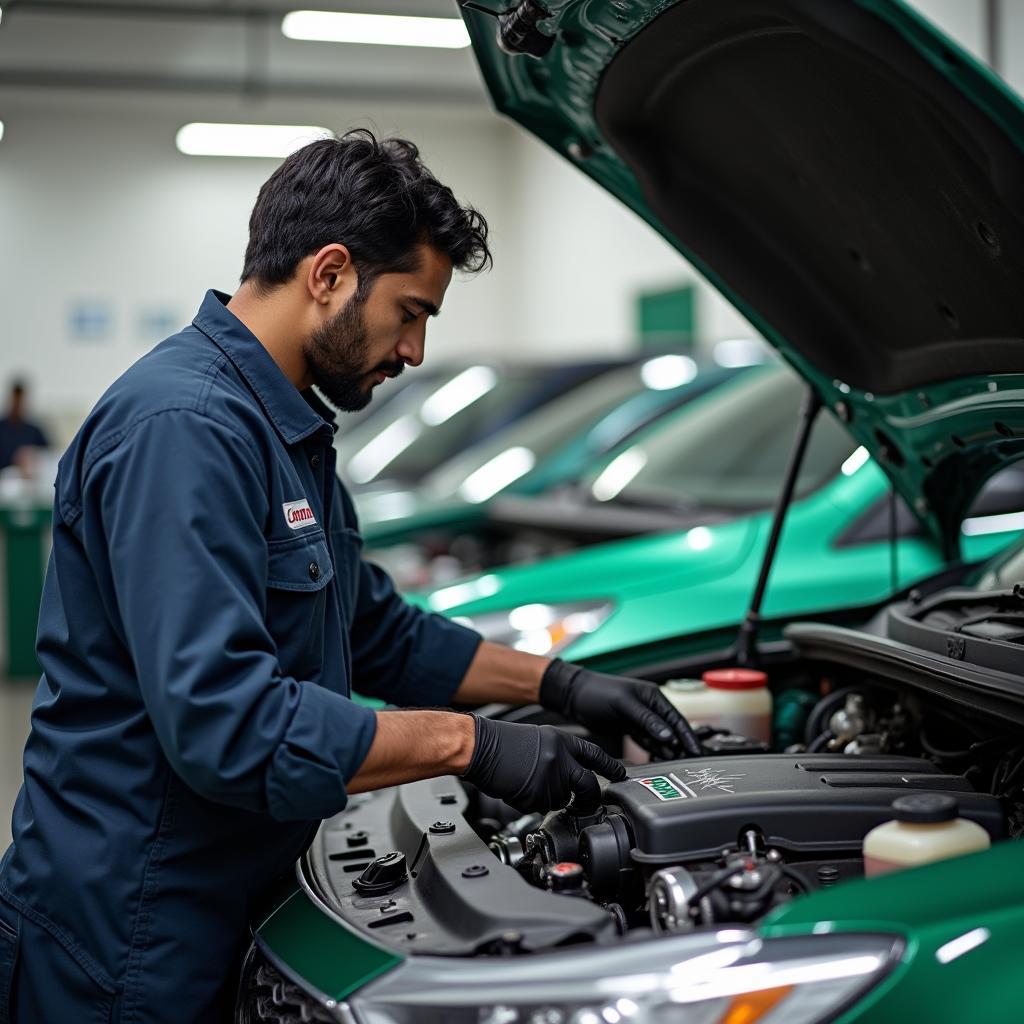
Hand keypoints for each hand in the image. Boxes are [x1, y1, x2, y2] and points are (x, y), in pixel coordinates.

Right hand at [462, 715, 625, 813]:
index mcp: (562, 741)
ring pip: (561, 800)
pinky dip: (532, 803)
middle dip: (588, 799)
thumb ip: (561, 756)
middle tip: (587, 804)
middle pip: (587, 786)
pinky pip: (540, 808)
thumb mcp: (540, 740)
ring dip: (549, 798)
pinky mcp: (537, 796)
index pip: (595, 755)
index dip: (611, 766)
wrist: (480, 746)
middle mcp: (561, 759)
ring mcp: (550, 779)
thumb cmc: (503, 743)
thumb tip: (572, 778)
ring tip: (529, 783)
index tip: (621, 775)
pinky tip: (519, 788)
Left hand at [540, 659, 701, 757]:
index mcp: (653, 697)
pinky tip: (661, 762)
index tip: (697, 752)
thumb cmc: (598, 692)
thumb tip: (668, 736)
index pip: (677, 720)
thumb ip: (647, 720)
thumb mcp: (624, 704)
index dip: (688, 737)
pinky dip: (655, 752)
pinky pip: (648, 742)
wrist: (575, 696)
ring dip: (670, 752)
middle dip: (682, 747)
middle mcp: (651, 708)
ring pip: (661, 739)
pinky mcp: (631, 728)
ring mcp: (641, 719)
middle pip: (672, 731)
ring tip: (679, 768)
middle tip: (692, 765)